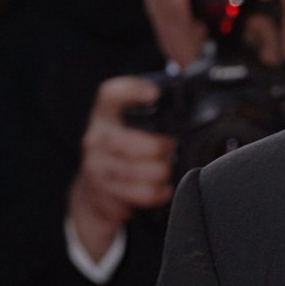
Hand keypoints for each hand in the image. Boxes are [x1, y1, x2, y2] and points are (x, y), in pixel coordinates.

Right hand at [66, 78, 176, 263]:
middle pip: (132, 143)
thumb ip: (152, 114)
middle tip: (171, 147)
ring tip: (166, 170)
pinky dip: (157, 193)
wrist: (92, 195)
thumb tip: (192, 92)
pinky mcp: (102, 194)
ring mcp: (96, 168)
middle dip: (158, 147)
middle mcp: (96, 140)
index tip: (154, 93)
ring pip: (137, 172)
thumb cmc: (121, 156)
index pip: (110, 95)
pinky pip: (140, 195)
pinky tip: (162, 189)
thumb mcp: (128, 130)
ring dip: (160, 173)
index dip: (131, 90)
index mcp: (105, 117)